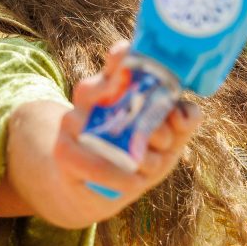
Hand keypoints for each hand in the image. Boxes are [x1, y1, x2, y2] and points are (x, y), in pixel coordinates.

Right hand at [49, 43, 203, 224]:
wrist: (95, 190)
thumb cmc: (136, 155)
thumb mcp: (168, 139)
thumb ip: (182, 122)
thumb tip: (182, 114)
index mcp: (115, 82)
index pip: (119, 58)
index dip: (128, 55)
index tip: (146, 69)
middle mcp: (90, 95)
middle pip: (121, 94)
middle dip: (156, 126)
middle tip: (164, 143)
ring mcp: (73, 121)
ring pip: (115, 131)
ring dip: (144, 156)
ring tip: (149, 167)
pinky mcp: (64, 151)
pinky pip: (99, 164)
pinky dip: (122, 176)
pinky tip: (134, 182)